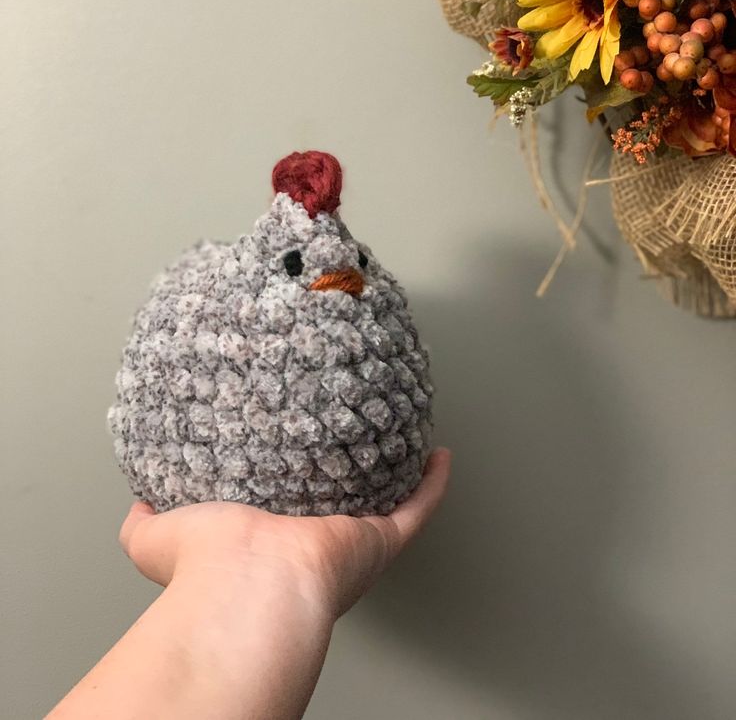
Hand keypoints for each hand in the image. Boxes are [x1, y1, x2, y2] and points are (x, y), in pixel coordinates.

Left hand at [119, 447, 450, 619]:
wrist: (252, 583)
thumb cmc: (209, 564)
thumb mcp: (160, 535)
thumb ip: (146, 520)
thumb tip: (138, 503)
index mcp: (265, 547)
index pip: (282, 515)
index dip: (289, 490)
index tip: (296, 462)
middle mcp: (310, 546)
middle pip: (335, 507)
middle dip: (343, 477)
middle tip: (351, 439)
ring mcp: (349, 542)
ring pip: (381, 505)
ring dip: (393, 475)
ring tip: (397, 437)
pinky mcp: (379, 539)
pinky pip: (417, 507)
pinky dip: (433, 483)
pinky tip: (439, 456)